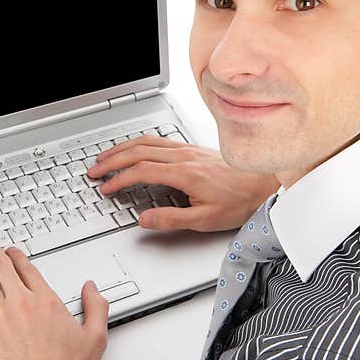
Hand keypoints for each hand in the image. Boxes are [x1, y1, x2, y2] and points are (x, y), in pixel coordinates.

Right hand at [86, 134, 280, 231]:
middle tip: (94, 171)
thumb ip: (172, 219)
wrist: (265, 183)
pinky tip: (134, 148)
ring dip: (122, 148)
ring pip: (146, 141)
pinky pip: (158, 139)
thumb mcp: (206, 220)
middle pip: (138, 151)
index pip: (141, 171)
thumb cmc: (240, 201)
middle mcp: (183, 156)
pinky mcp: (192, 148)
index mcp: (184, 173)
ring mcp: (188, 149)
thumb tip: (144, 219)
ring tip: (105, 157)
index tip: (106, 188)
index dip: (119, 179)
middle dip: (112, 160)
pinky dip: (138, 143)